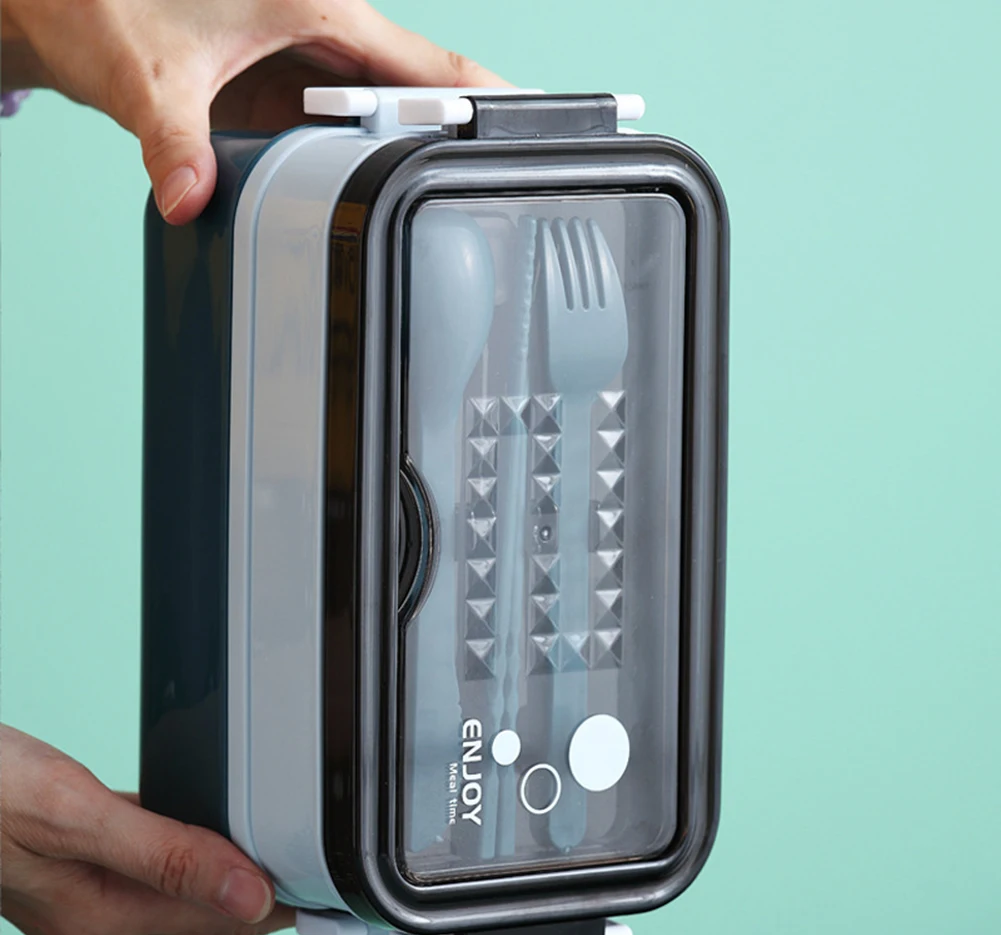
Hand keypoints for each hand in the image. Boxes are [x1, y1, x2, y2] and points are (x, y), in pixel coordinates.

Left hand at [0, 0, 507, 223]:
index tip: (539, 132)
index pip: (429, 61)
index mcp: (317, 6)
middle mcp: (325, 34)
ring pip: (386, 122)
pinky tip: (378, 206)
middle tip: (494, 202)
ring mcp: (310, 68)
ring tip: (451, 220)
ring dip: (412, 165)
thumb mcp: (144, 73)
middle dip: (461, 147)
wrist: (71, 5)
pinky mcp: (288, 94)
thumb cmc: (102, 2)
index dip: (489, 100)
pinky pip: (346, 138)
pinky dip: (364, 170)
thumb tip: (189, 198)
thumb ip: (171, 139)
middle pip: (421, 96)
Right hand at [0, 724, 293, 934]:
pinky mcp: (66, 856)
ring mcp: (75, 887)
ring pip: (173, 882)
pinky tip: (200, 832)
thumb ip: (165, 855)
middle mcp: (91, 910)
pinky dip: (183, 848)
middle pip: (198, 905)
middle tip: (316, 876)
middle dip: (258, 894)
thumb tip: (248, 896)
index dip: (276, 906)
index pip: (215, 916)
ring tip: (275, 856)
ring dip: (224, 872)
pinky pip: (144, 857)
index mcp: (100, 912)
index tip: (327, 896)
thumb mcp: (76, 816)